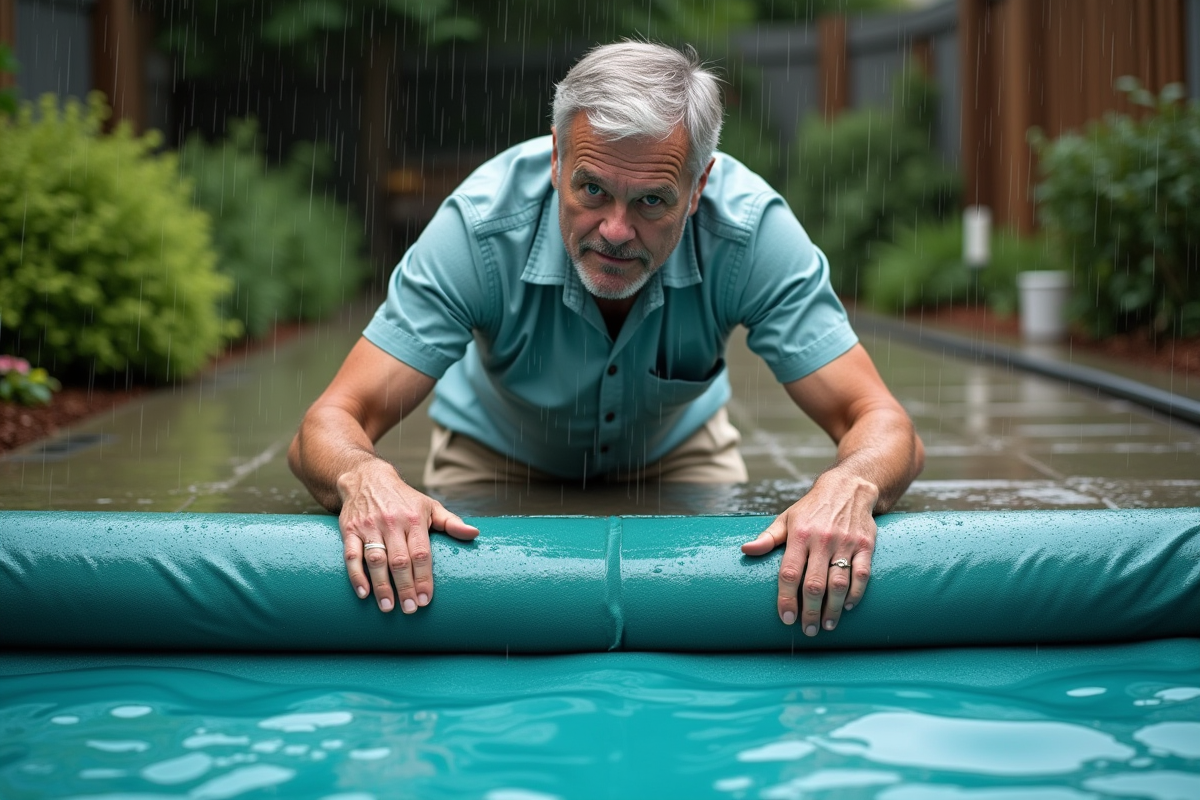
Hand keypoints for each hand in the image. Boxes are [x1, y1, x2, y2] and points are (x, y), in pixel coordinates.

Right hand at [336, 459, 478, 612]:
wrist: (366, 478)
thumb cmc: (404, 498)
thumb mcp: (430, 506)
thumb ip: (451, 522)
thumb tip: (475, 534)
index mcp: (414, 519)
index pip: (421, 553)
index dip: (424, 578)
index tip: (425, 600)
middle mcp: (391, 523)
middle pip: (399, 560)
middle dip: (405, 587)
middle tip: (410, 609)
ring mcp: (369, 527)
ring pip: (376, 559)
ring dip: (382, 585)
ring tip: (388, 607)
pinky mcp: (350, 530)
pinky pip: (351, 555)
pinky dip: (356, 575)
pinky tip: (364, 593)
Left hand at [741, 471, 877, 634]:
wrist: (849, 487)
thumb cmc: (812, 508)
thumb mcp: (787, 518)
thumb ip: (768, 538)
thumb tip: (746, 551)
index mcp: (799, 534)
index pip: (789, 573)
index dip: (786, 599)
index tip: (786, 618)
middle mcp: (821, 540)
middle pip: (814, 584)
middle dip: (809, 612)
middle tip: (807, 630)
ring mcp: (845, 543)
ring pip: (838, 583)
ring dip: (833, 609)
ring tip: (826, 625)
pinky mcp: (865, 545)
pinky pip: (862, 574)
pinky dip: (855, 593)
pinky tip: (847, 606)